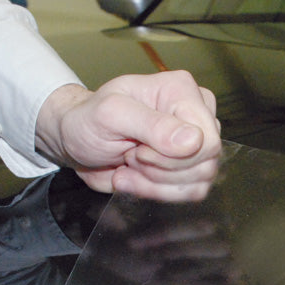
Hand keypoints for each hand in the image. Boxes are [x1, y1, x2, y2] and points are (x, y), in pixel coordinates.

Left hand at [35, 71, 221, 201]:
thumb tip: (193, 141)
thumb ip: (152, 124)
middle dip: (160, 170)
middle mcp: (196, 115)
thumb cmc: (89, 120)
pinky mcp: (189, 168)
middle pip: (206, 164)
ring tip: (129, 166)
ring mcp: (196, 144)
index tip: (138, 149)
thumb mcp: (110, 114)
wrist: (77, 141)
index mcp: (183, 91)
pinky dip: (157, 192)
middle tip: (130, 156)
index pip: (207, 139)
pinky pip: (191, 193)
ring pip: (199, 183)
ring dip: (155, 183)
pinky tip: (135, 178)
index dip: (174, 156)